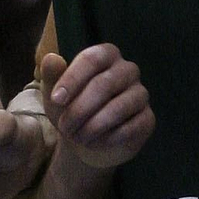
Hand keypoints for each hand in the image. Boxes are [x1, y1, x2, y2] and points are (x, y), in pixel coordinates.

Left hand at [41, 44, 153, 169]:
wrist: (87, 140)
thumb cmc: (71, 108)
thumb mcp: (56, 93)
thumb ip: (51, 75)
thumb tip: (51, 58)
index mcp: (105, 55)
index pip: (92, 59)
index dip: (73, 79)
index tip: (57, 100)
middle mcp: (128, 70)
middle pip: (105, 84)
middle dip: (80, 109)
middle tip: (65, 127)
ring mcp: (141, 94)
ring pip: (119, 107)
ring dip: (93, 126)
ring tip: (78, 137)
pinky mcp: (148, 118)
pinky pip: (132, 127)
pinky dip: (109, 138)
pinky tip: (95, 143)